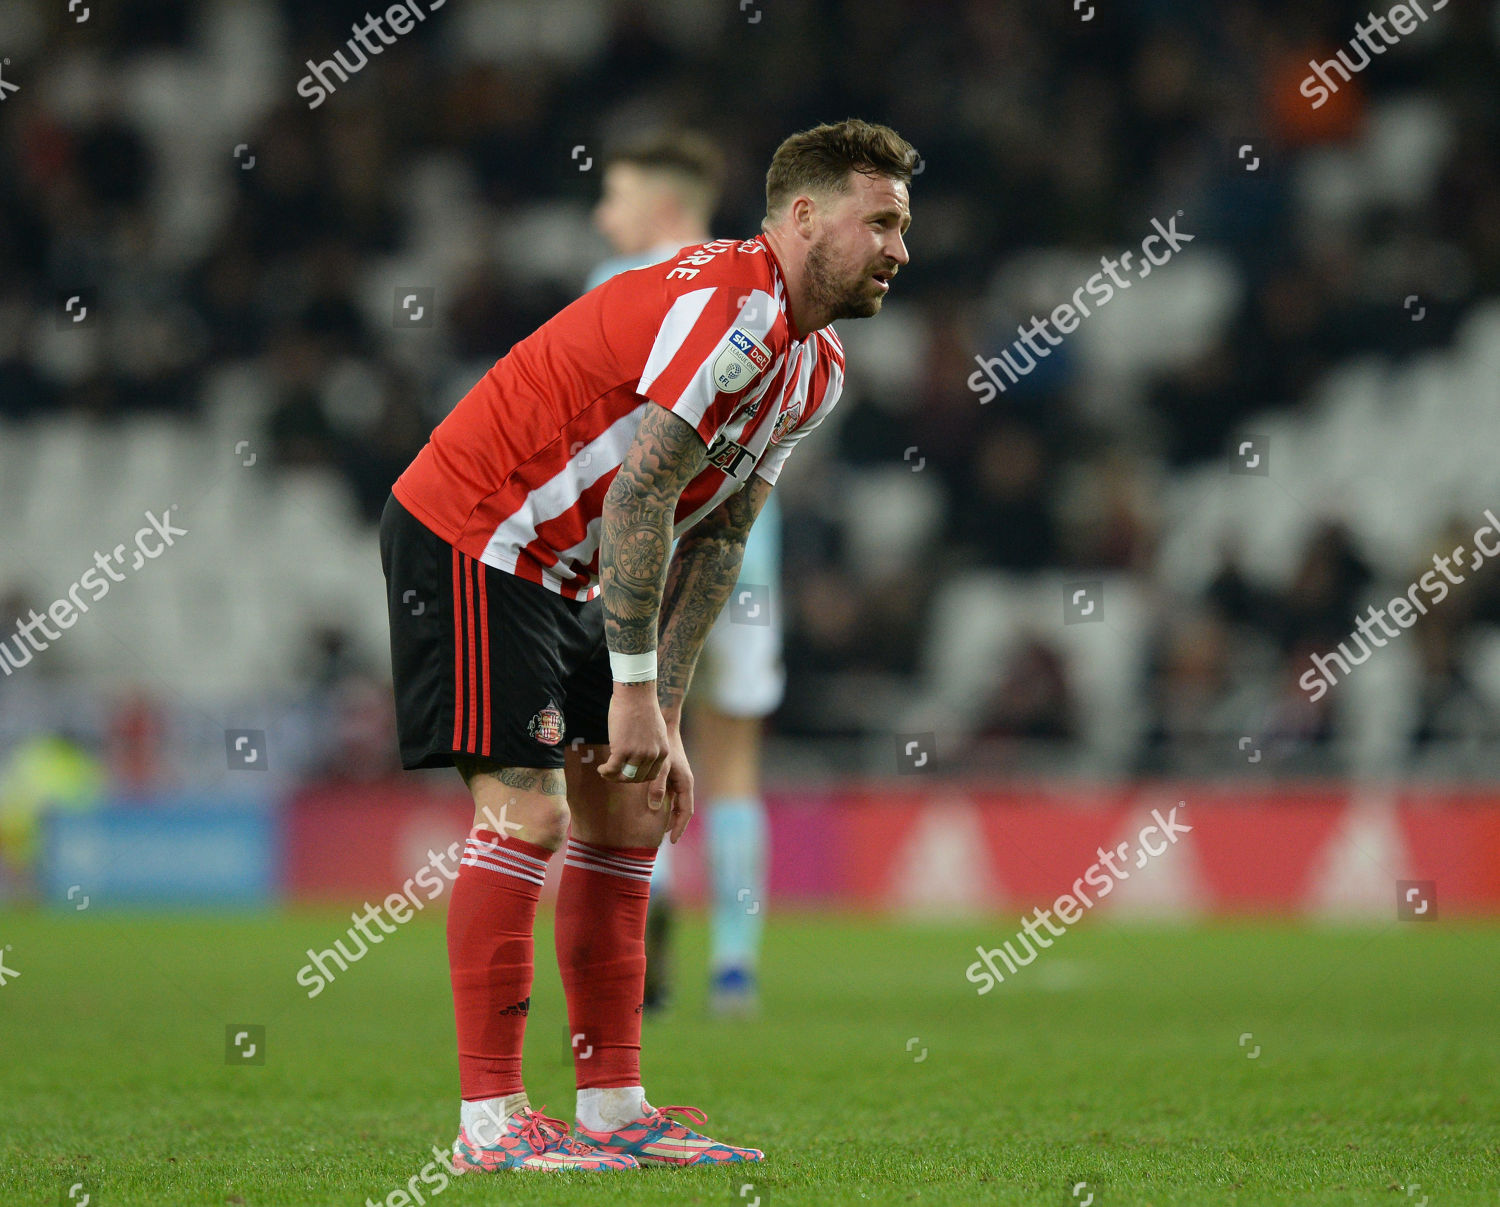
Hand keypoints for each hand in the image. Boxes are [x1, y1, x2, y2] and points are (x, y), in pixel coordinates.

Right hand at [598, 683, 669, 784]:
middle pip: (637, 778)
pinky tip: (601, 768)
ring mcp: (638, 754)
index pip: (652, 775)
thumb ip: (652, 745)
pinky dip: (605, 771)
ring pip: (624, 776)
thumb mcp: (656, 731)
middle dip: (624, 778)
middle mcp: (652, 755)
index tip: (628, 773)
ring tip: (606, 772)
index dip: (638, 777)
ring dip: (613, 777)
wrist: (636, 693)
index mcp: (663, 751)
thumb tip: (641, 755)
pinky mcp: (622, 750)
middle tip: (614, 774)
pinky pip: (612, 769)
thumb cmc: (643, 707)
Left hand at [649, 719, 694, 842]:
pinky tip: (653, 808)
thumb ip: (657, 787)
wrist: (667, 725)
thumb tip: (654, 807)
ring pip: (675, 803)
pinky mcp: (671, 774)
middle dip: (675, 824)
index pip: (685, 812)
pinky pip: (669, 794)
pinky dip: (663, 804)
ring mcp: (678, 778)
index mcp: (685, 783)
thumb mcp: (660, 767)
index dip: (679, 827)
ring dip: (669, 815)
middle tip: (665, 838)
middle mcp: (683, 782)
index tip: (672, 840)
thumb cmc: (664, 745)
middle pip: (682, 810)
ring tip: (659, 828)